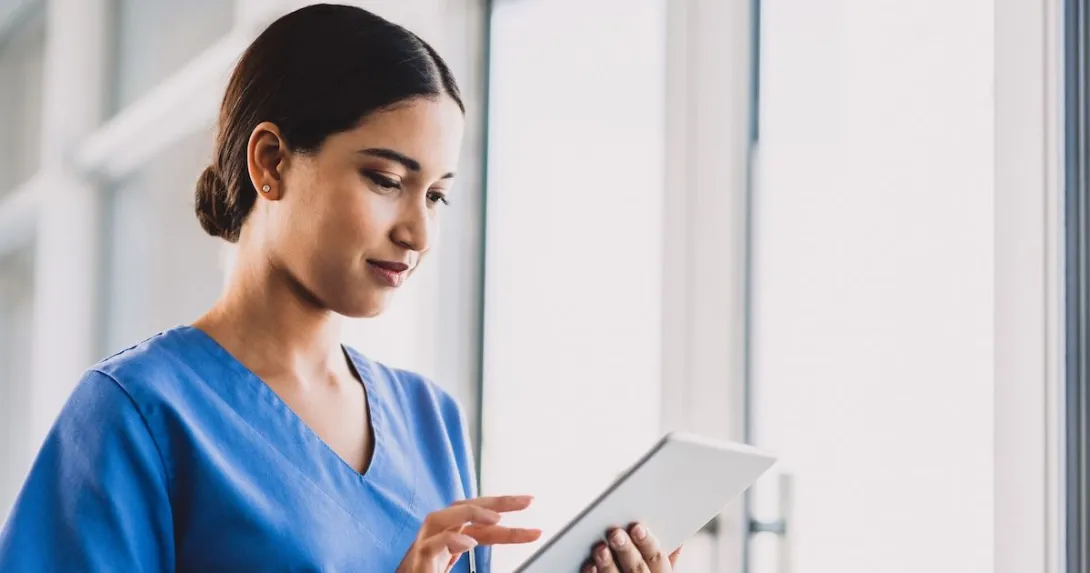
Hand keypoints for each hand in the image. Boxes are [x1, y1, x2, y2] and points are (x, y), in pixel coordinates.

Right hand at [397, 495, 541, 572]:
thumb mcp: (454, 565)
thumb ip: (469, 552)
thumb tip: (506, 537)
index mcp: (448, 540)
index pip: (478, 521)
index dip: (504, 512)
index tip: (532, 512)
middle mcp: (434, 538)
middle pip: (461, 508)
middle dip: (494, 501)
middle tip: (527, 501)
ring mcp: (422, 549)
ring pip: (438, 518)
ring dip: (469, 512)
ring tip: (497, 518)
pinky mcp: (416, 564)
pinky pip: (430, 546)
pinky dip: (449, 541)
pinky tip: (469, 542)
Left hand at [582, 523, 682, 572]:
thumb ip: (665, 563)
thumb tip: (676, 543)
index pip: (658, 560)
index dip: (648, 543)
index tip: (637, 528)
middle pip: (637, 570)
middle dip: (627, 550)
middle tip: (615, 534)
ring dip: (608, 564)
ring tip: (600, 548)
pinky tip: (589, 565)